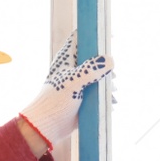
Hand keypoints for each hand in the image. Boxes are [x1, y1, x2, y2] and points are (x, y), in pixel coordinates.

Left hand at [18, 31, 112, 149]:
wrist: (47, 126)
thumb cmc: (55, 101)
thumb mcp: (73, 82)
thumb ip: (91, 70)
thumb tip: (111, 60)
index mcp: (66, 59)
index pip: (80, 38)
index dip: (94, 34)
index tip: (110, 36)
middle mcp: (73, 68)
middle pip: (94, 57)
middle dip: (106, 64)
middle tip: (112, 75)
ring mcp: (79, 83)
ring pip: (99, 75)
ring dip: (108, 82)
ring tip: (112, 90)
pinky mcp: (84, 97)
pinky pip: (99, 92)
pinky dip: (106, 96)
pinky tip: (111, 102)